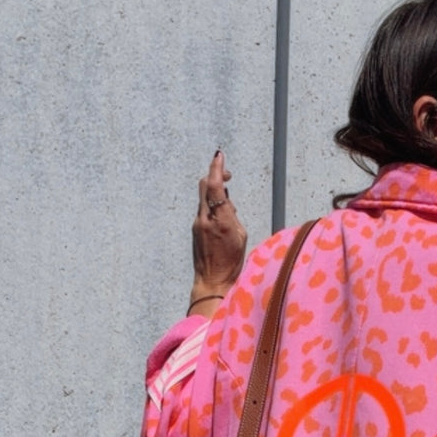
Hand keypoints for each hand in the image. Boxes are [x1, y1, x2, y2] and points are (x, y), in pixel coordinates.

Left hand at [189, 151, 246, 306]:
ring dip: (215, 193)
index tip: (219, 155)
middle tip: (227, 175)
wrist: (212, 281)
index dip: (216, 168)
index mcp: (220, 220)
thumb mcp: (240, 236)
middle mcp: (205, 219)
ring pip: (204, 197)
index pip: (214, 186)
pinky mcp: (195, 229)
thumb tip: (226, 202)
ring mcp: (198, 223)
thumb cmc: (231, 263)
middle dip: (215, 175)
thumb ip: (232, 215)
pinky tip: (222, 218)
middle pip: (204, 186)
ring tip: (229, 206)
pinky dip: (213, 206)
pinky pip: (204, 209)